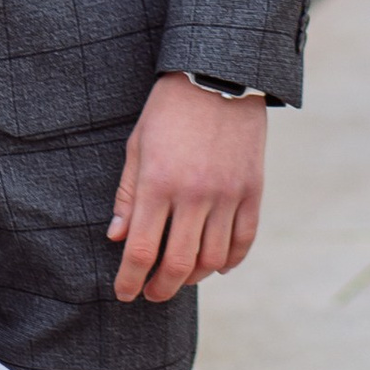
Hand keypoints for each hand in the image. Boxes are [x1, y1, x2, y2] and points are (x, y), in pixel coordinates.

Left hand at [108, 75, 267, 303]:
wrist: (218, 76)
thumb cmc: (169, 110)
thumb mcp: (138, 145)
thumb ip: (128, 195)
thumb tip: (117, 238)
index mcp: (159, 183)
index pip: (141, 250)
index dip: (130, 280)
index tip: (124, 293)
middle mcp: (194, 194)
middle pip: (177, 265)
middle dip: (160, 289)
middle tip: (151, 294)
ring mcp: (227, 195)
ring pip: (212, 260)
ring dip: (193, 278)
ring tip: (180, 277)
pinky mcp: (252, 191)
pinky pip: (243, 241)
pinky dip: (230, 261)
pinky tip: (216, 266)